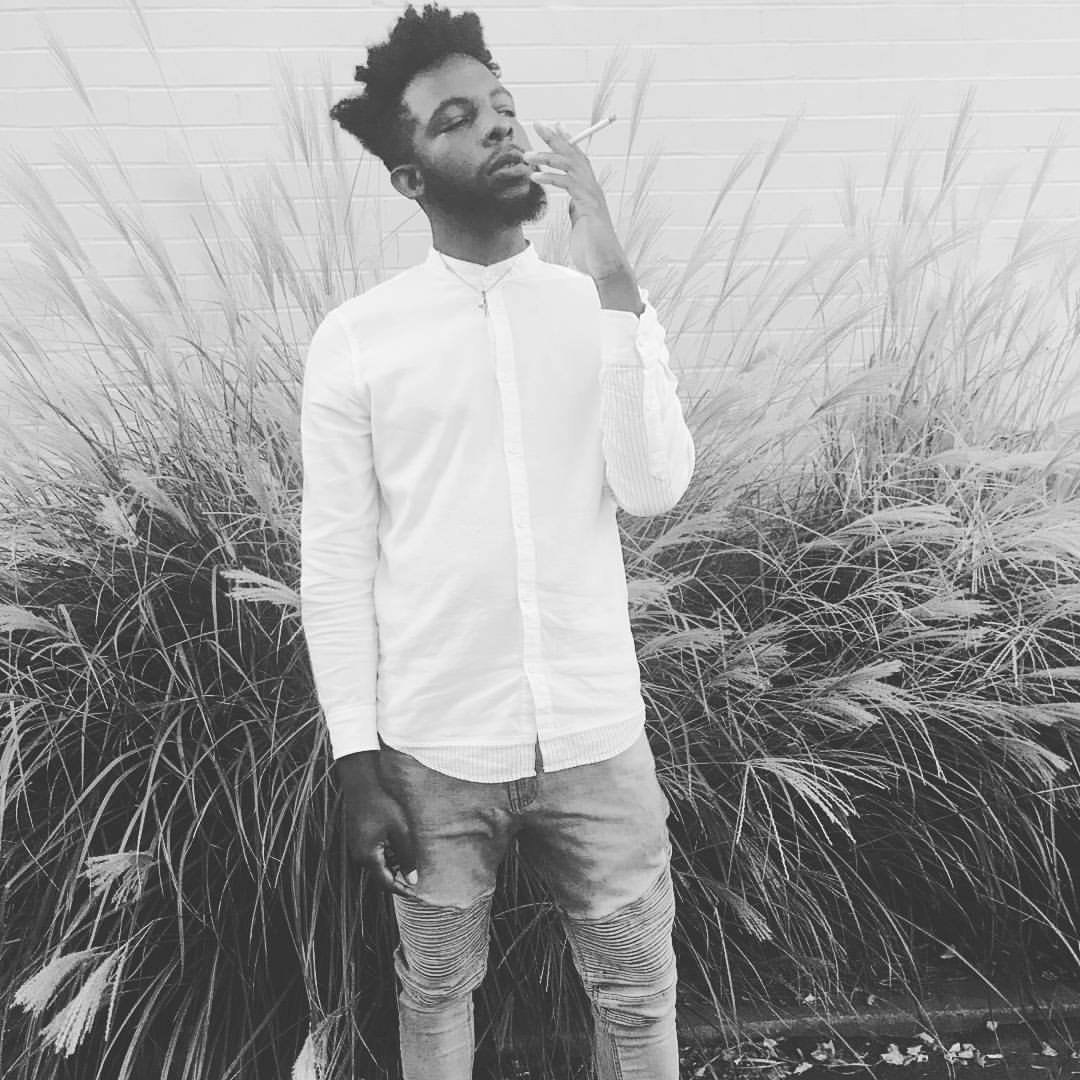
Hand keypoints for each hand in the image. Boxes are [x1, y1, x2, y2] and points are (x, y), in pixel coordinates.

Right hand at [336, 752, 416, 898]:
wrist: (362, 781)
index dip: (402, 890)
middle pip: (381, 875)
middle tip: (418, 881)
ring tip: (413, 864)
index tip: (418, 894)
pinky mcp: (359, 837)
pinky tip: (401, 848)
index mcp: (368, 857)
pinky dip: (388, 855)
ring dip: (394, 866)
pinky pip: (374, 854)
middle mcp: (359, 855)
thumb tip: (412, 880)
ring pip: (378, 864)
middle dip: (399, 879)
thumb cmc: (382, 803)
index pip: (386, 883)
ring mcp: (357, 846)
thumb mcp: (401, 830)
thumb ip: (407, 857)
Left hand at [524, 121, 632, 280]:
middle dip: (556, 138)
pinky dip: (551, 177)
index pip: (578, 160)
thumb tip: (570, 203)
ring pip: (570, 166)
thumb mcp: (580, 225)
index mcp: (589, 192)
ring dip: (547, 157)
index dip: (566, 142)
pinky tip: (535, 175)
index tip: (553, 127)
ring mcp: (593, 196)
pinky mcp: (589, 206)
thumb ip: (576, 211)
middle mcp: (593, 189)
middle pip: (574, 155)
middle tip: (538, 124)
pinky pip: (568, 184)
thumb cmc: (592, 250)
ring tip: (527, 156)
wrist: (606, 266)